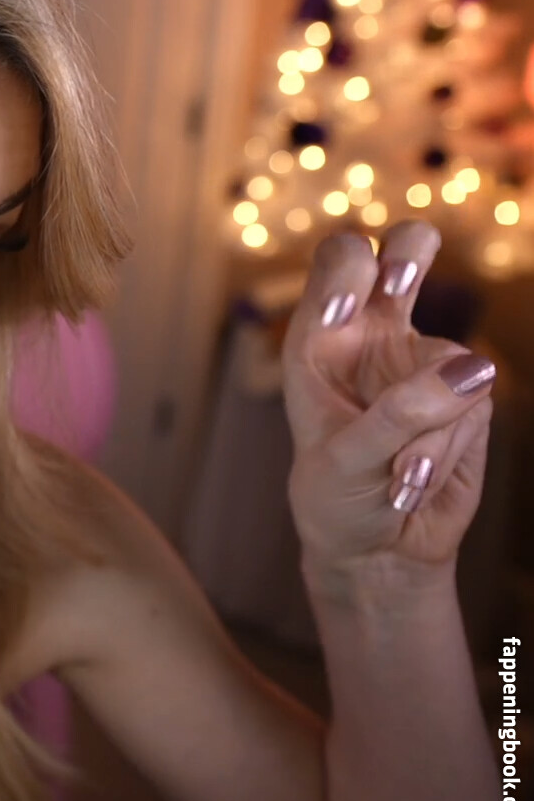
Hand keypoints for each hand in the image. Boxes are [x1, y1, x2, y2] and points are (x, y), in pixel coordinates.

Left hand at [280, 221, 494, 584]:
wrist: (377, 549)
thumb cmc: (337, 497)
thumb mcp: (347, 461)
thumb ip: (400, 417)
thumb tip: (477, 369)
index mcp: (322, 339)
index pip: (337, 268)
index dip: (348, 269)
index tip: (351, 305)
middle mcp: (374, 337)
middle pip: (405, 252)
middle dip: (410, 252)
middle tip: (400, 279)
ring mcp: (426, 363)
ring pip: (450, 365)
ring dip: (427, 430)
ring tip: (395, 476)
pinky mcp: (469, 398)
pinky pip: (474, 406)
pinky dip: (445, 450)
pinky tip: (414, 482)